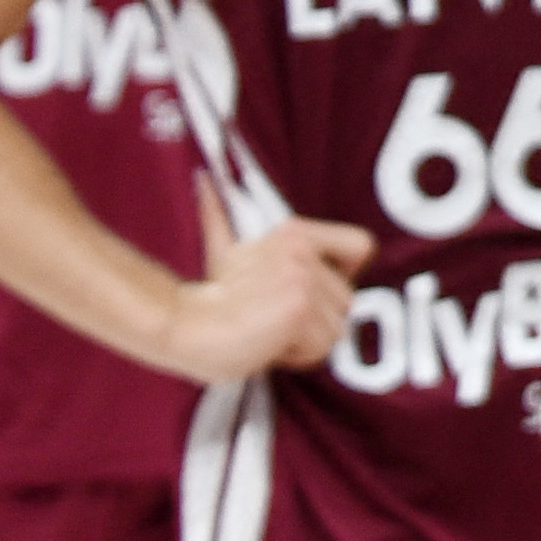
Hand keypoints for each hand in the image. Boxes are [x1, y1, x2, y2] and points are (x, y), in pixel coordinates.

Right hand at [157, 194, 369, 380]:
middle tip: (275, 319)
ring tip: (268, 331)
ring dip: (304, 342)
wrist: (180, 326)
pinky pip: (319, 348)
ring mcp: (302, 278)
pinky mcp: (298, 308)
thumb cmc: (204, 300)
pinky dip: (294, 356)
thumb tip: (206, 184)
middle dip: (316, 320)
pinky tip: (265, 343)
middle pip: (347, 300)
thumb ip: (235, 223)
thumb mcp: (228, 251)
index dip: (347, 274)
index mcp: (292, 232)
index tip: (319, 288)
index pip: (360, 246)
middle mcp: (302, 250)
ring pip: (335, 330)